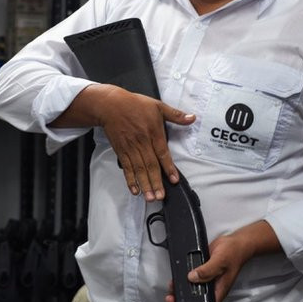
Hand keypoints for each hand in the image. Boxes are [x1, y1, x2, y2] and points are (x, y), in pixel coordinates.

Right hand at [93, 85, 194, 200]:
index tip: (174, 180)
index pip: (162, 153)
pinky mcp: (121, 151)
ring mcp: (131, 148)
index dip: (168, 168)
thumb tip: (192, 118)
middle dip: (155, 182)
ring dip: (144, 184)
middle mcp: (142, 142)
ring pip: (139, 169)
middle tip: (160, 196)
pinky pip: (127, 168)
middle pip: (150, 165)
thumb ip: (176, 115)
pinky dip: (130, 179)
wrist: (110, 105)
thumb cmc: (134, 104)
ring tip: (150, 197)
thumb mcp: (158, 106)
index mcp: (153, 133)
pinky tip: (135, 189)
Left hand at [165, 231, 256, 301]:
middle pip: (194, 299)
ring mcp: (206, 280)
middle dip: (181, 298)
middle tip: (171, 293)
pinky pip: (191, 277)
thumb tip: (192, 277)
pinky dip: (183, 276)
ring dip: (181, 286)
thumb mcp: (220, 261)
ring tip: (172, 283)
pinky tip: (177, 273)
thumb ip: (207, 270)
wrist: (235, 243)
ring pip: (191, 288)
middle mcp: (211, 288)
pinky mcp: (202, 272)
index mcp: (217, 291)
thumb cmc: (233, 253)